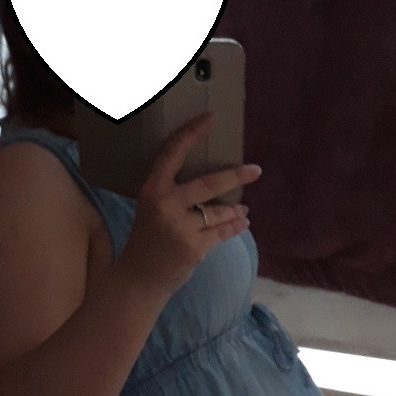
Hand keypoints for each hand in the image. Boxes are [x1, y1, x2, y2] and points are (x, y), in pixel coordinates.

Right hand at [117, 112, 261, 295]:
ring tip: (243, 209)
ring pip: (218, 212)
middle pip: (208, 183)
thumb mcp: (152, 209)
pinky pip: (222, 232)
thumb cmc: (149, 240)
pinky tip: (242, 222)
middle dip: (236, 176)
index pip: (173, 152)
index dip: (192, 133)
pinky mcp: (194, 247)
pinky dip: (234, 227)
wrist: (140, 277)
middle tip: (256, 170)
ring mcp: (180, 227)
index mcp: (152, 189)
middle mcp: (165, 204)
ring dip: (235, 210)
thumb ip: (174, 194)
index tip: (211, 117)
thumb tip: (215, 183)